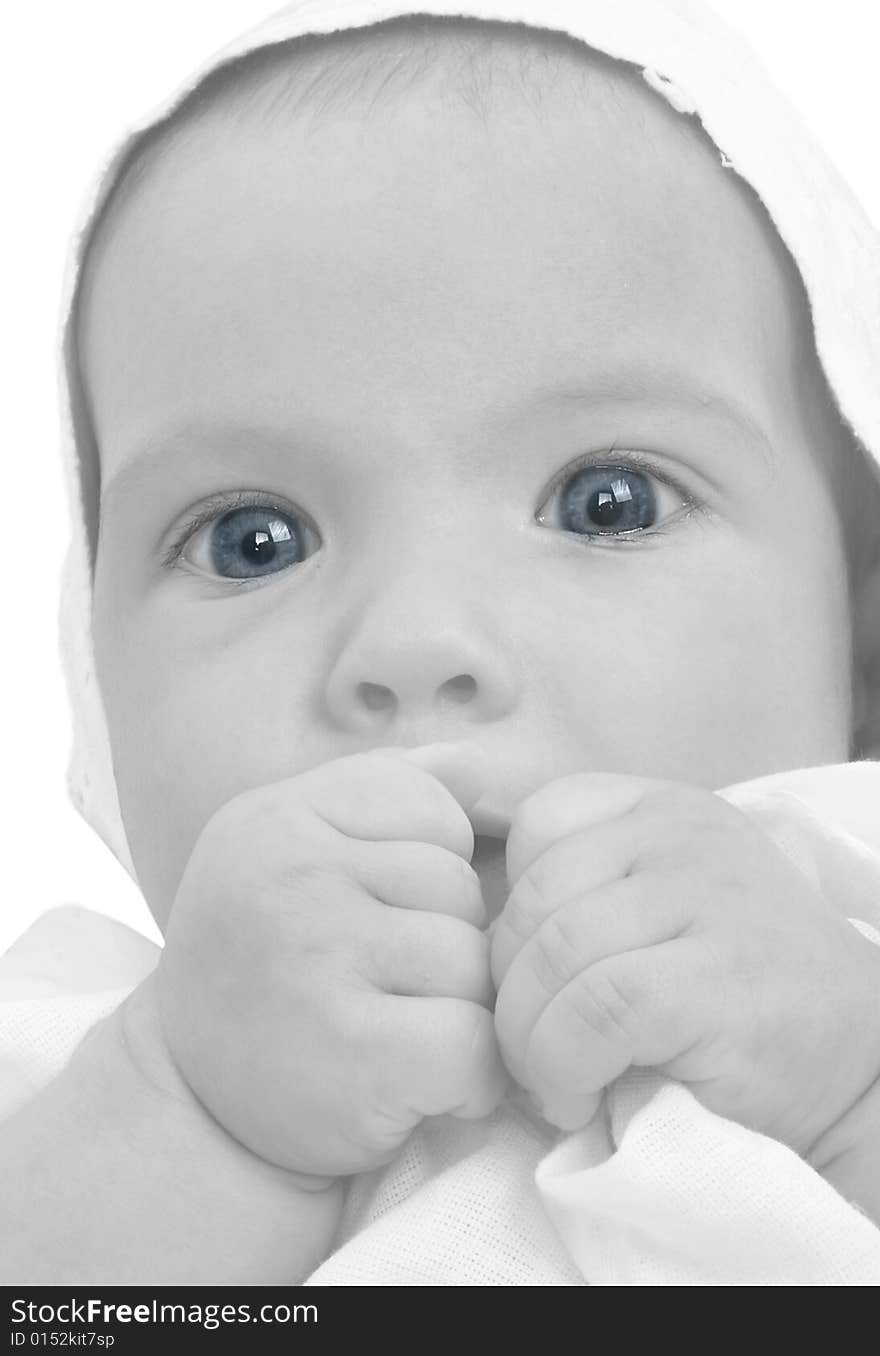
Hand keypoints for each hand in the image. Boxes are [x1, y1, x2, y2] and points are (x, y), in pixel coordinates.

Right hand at [156, 743, 505, 1176]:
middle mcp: (292, 875)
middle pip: (458, 885)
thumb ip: (384, 794)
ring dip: (456, 1011)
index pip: (430, 804)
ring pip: (473, 962)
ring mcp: (320, 959)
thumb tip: (476, 763)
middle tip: (377, 990)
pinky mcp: (355, 1051)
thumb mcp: (293, 852)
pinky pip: (477, 1043)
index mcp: (279, 815)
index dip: (426, 868)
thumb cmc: (261, 967)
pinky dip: (471, 1081)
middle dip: (442, 943)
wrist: (186, 1104)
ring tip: (390, 1035)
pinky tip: (418, 1087)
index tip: (374, 915)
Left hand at [491, 773, 879, 1151]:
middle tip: (532, 1050)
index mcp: (663, 808)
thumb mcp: (657, 910)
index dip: (514, 911)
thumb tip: (460, 936)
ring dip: (528, 1039)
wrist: (859, 1070)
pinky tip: (581, 1097)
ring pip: (554, 953)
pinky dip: (563, 1065)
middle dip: (508, 988)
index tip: (538, 978)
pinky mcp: (718, 978)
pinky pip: (593, 1009)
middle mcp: (685, 834)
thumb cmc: (734, 1000)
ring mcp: (708, 897)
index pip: (539, 823)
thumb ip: (580, 894)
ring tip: (555, 1082)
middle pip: (533, 895)